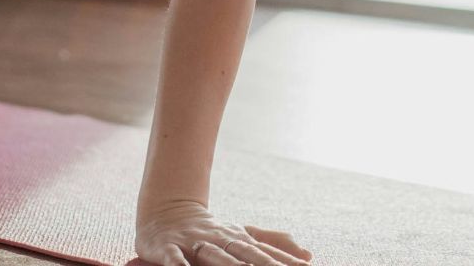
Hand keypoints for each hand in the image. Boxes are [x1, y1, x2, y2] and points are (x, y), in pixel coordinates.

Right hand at [135, 199, 312, 265]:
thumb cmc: (211, 233)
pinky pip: (174, 259)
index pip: (265, 252)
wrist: (165, 213)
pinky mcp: (166, 248)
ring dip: (230, 265)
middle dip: (264, 265)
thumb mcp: (241, 237)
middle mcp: (218, 239)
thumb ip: (273, 245)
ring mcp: (193, 243)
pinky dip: (180, 265)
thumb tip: (308, 256)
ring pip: (213, 255)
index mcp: (237, 238)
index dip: (285, 261)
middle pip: (244, 253)